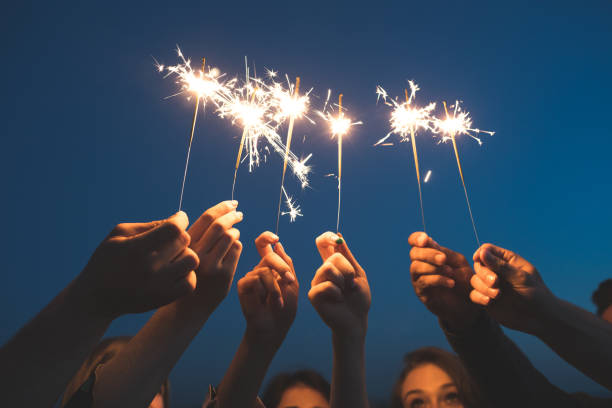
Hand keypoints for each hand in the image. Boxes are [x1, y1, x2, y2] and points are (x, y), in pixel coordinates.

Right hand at [78, 211, 198, 317]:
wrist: (96, 299)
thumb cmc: (107, 260)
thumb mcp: (118, 235)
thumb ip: (148, 225)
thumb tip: (176, 220)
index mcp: (136, 249)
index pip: (172, 229)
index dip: (180, 219)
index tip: (178, 218)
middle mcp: (150, 268)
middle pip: (184, 241)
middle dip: (179, 236)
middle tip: (170, 240)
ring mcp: (159, 285)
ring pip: (192, 260)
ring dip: (185, 254)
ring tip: (173, 256)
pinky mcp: (165, 298)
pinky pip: (191, 282)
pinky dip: (187, 274)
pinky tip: (175, 271)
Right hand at [187, 201, 243, 310]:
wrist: (190, 305)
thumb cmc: (190, 272)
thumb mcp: (188, 251)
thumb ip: (199, 235)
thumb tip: (221, 212)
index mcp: (186, 244)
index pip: (206, 218)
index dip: (222, 207)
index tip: (232, 203)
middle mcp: (196, 253)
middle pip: (220, 225)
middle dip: (232, 215)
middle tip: (239, 213)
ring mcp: (211, 265)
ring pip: (230, 236)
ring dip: (235, 231)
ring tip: (234, 233)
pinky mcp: (224, 274)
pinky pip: (236, 249)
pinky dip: (237, 244)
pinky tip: (233, 248)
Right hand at [238, 232, 298, 345]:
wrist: (273, 328)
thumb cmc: (285, 309)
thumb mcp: (292, 284)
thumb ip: (286, 265)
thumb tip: (278, 244)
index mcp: (272, 267)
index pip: (264, 246)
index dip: (266, 238)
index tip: (275, 238)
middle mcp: (259, 269)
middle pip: (268, 256)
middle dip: (281, 268)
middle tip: (289, 280)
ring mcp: (250, 277)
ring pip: (264, 270)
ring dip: (275, 287)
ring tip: (277, 302)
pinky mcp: (243, 285)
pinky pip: (255, 279)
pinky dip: (264, 291)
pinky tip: (264, 302)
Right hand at [309, 232, 370, 338]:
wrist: (356, 320)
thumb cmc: (358, 299)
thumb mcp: (358, 274)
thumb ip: (348, 256)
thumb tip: (338, 236)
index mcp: (332, 264)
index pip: (323, 244)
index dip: (326, 237)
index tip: (335, 239)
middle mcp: (322, 271)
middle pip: (333, 257)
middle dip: (348, 270)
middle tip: (350, 284)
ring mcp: (316, 282)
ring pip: (328, 268)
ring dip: (343, 281)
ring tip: (344, 292)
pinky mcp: (313, 294)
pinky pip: (326, 285)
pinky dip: (338, 293)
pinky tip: (338, 300)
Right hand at [408, 232, 480, 330]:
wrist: (469, 304)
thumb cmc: (464, 280)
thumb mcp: (457, 262)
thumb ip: (444, 252)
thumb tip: (429, 241)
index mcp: (428, 254)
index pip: (414, 242)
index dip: (416, 238)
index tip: (425, 240)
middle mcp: (420, 265)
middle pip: (414, 253)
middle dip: (428, 254)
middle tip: (443, 259)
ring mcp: (418, 279)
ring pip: (416, 267)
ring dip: (433, 268)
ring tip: (450, 272)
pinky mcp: (421, 293)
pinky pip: (424, 282)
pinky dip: (438, 280)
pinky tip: (451, 283)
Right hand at [471, 243, 552, 333]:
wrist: (539, 318)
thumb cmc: (535, 294)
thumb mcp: (520, 277)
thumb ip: (500, 265)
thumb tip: (482, 252)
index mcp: (508, 261)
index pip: (487, 250)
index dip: (481, 254)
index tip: (478, 260)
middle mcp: (497, 271)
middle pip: (479, 265)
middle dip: (484, 274)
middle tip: (496, 283)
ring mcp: (491, 285)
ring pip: (475, 280)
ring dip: (483, 287)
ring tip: (497, 295)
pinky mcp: (487, 299)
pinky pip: (474, 294)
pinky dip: (479, 297)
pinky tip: (489, 302)